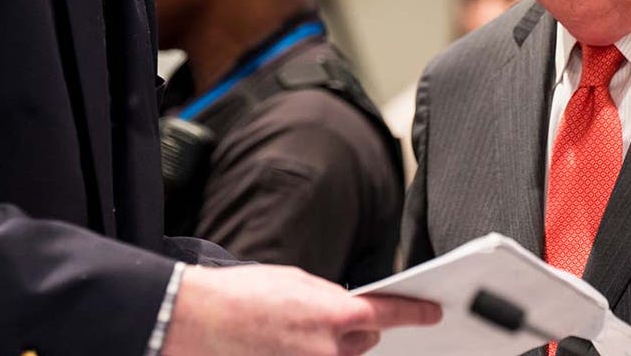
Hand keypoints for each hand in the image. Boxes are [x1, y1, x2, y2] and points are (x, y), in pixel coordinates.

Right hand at [160, 264, 440, 355]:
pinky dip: (307, 355)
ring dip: (328, 349)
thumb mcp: (295, 281)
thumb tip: (348, 309)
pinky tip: (281, 345)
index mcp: (333, 314)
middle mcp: (329, 351)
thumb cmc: (239, 297)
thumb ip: (329, 298)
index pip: (388, 315)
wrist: (198, 321)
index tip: (431, 311)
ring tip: (287, 332)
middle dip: (351, 330)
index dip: (415, 312)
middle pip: (364, 342)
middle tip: (315, 318)